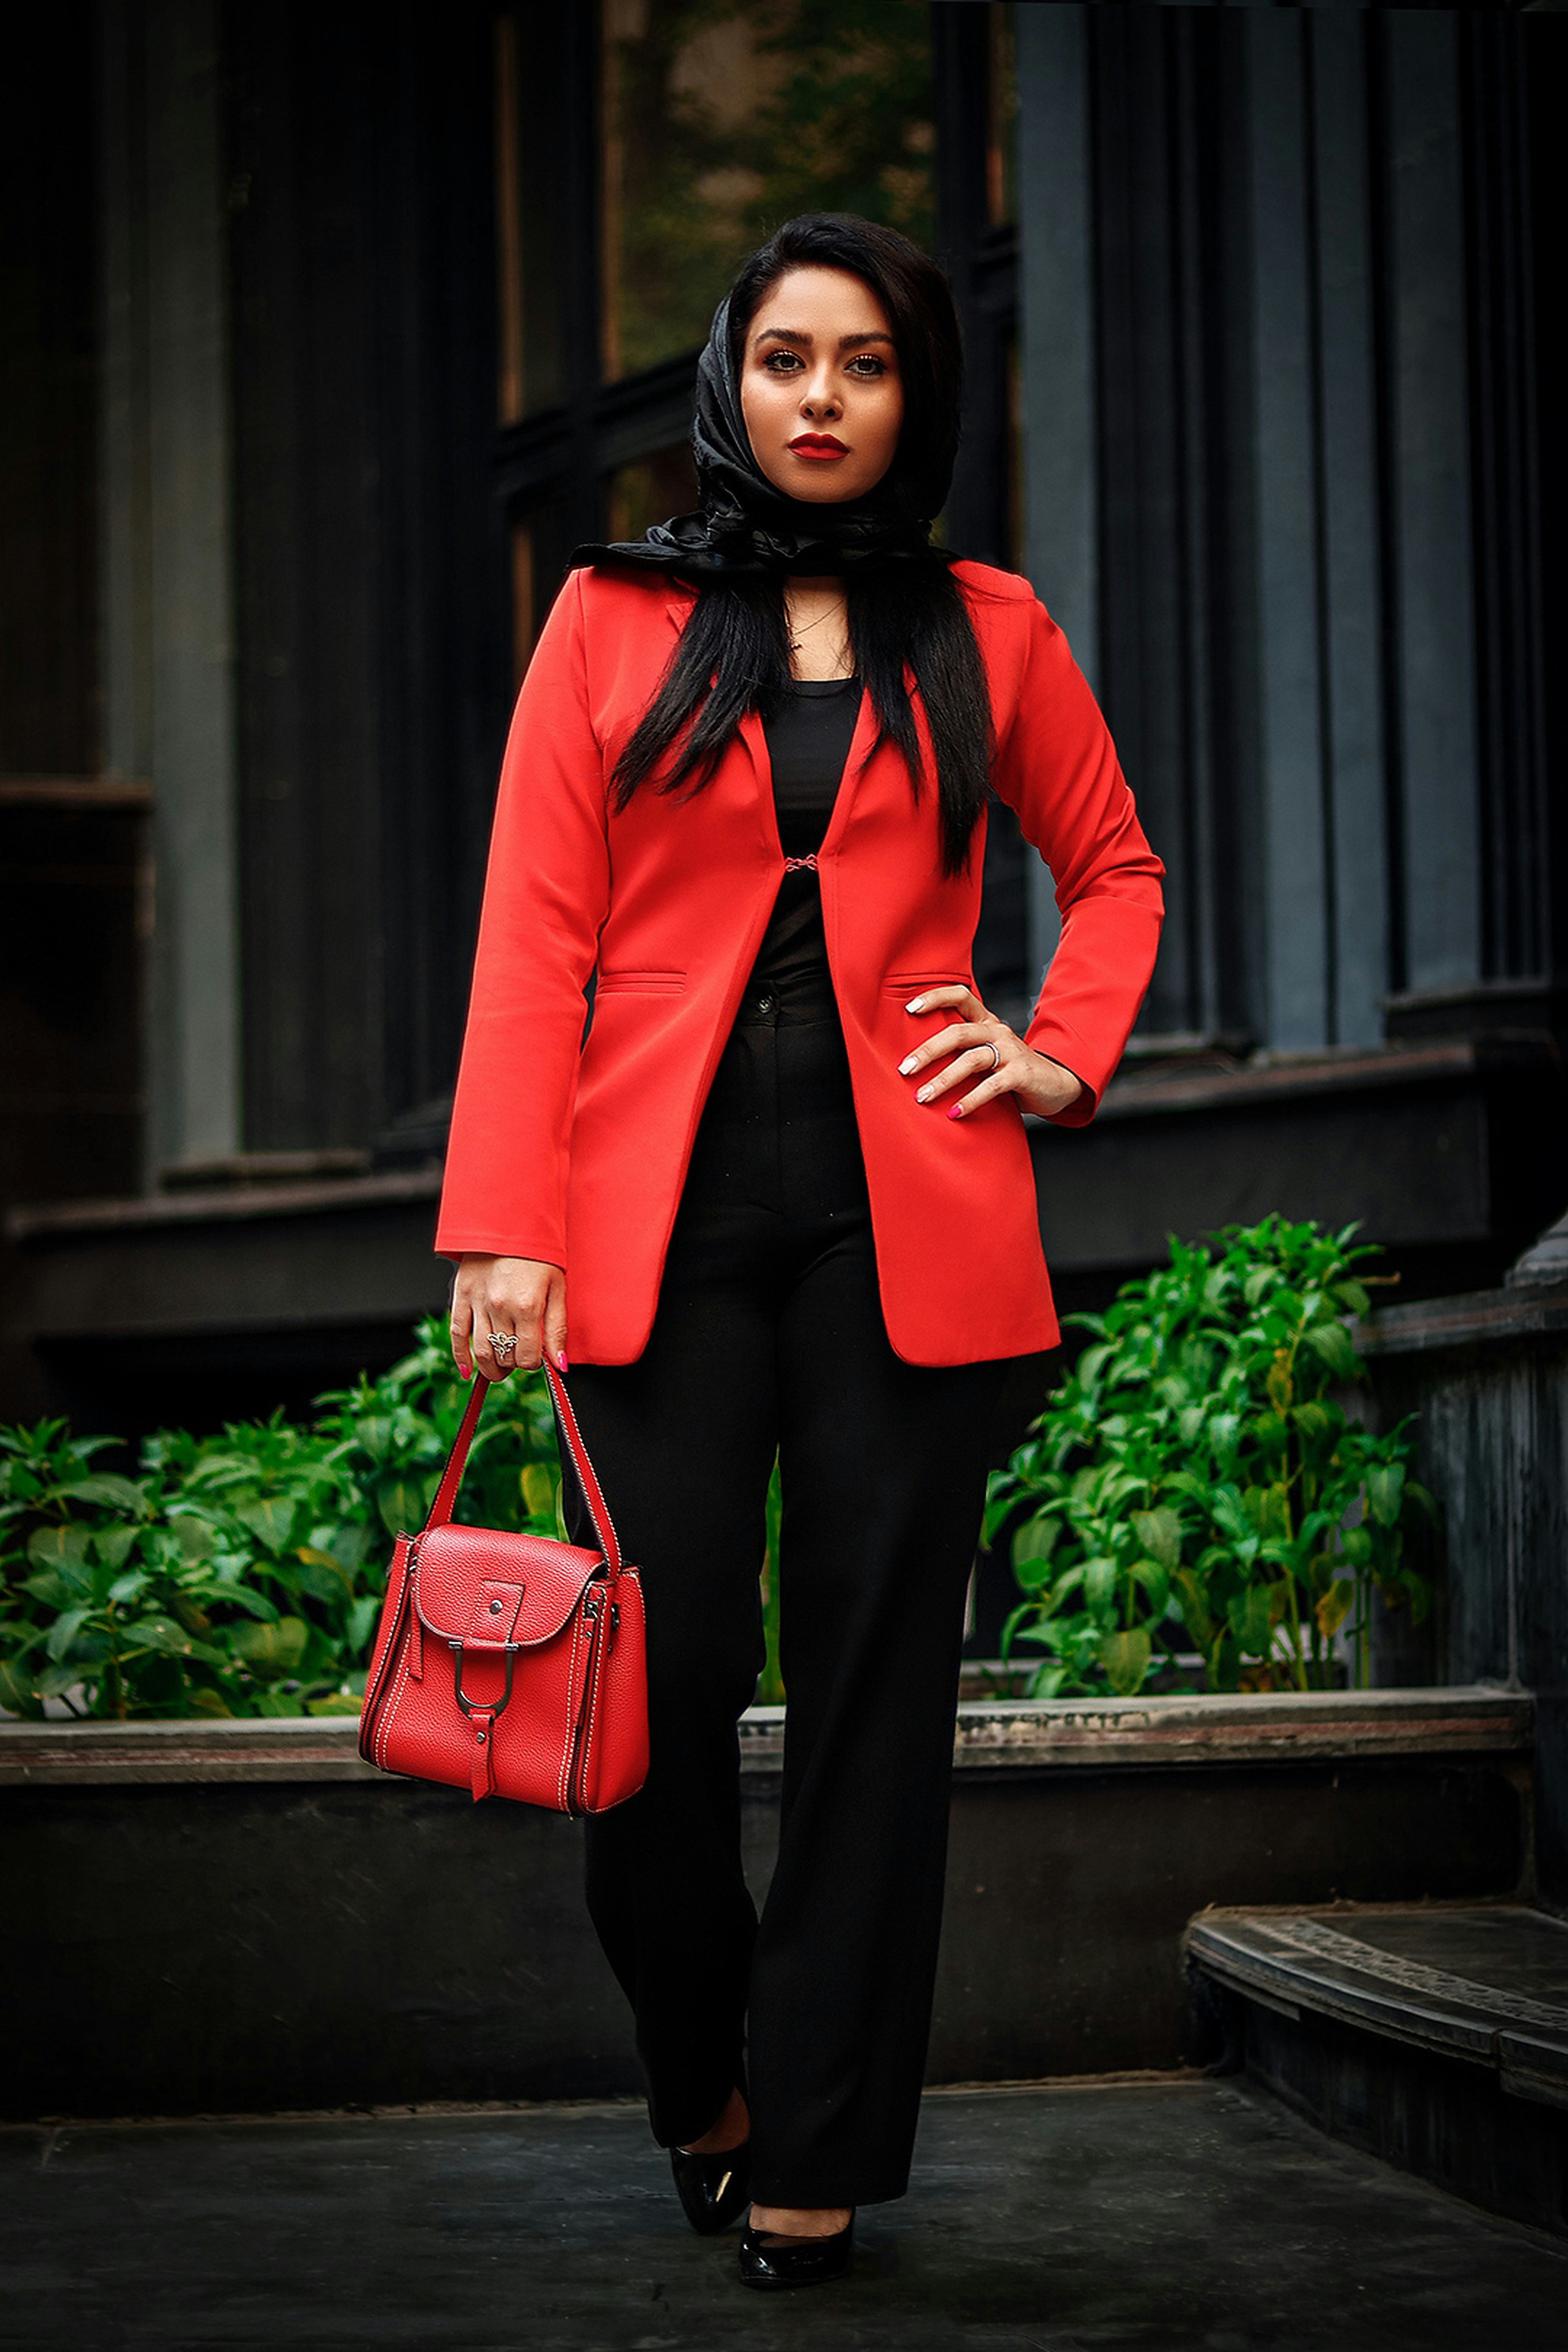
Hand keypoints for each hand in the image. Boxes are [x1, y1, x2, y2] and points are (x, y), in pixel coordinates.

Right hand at [450, 1256, 566, 1381]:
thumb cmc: (538, 1255)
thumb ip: (557, 1329)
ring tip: (500, 1371)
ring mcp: (478, 1302)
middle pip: (505, 1356)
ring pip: (482, 1351)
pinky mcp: (460, 1296)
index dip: (533, 1364)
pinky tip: (468, 1371)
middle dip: (515, 1364)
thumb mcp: (557, 1289)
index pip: (528, 1357)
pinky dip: (461, 1357)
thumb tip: (559, 1365)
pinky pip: (457, 1334)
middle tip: (520, 1359)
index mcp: (527, 1306)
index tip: (536, 1358)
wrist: (509, 1224)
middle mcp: (500, 1307)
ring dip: (492, 1369)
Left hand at [896, 985, 1084, 1121]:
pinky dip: (970, 1100)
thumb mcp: (987, 1053)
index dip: (935, 997)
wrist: (1056, 1084)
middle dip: (928, 1051)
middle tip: (905, 1069)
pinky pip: (991, 1086)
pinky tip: (954, 1113)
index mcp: (986, 1022)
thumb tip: (916, 1059)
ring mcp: (1011, 1052)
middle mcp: (997, 1031)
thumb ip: (961, 1050)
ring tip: (922, 1097)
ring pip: (971, 1060)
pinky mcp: (1021, 1074)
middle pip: (958, 1032)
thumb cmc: (1012, 1069)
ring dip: (943, 1080)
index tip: (908, 1009)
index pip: (961, 996)